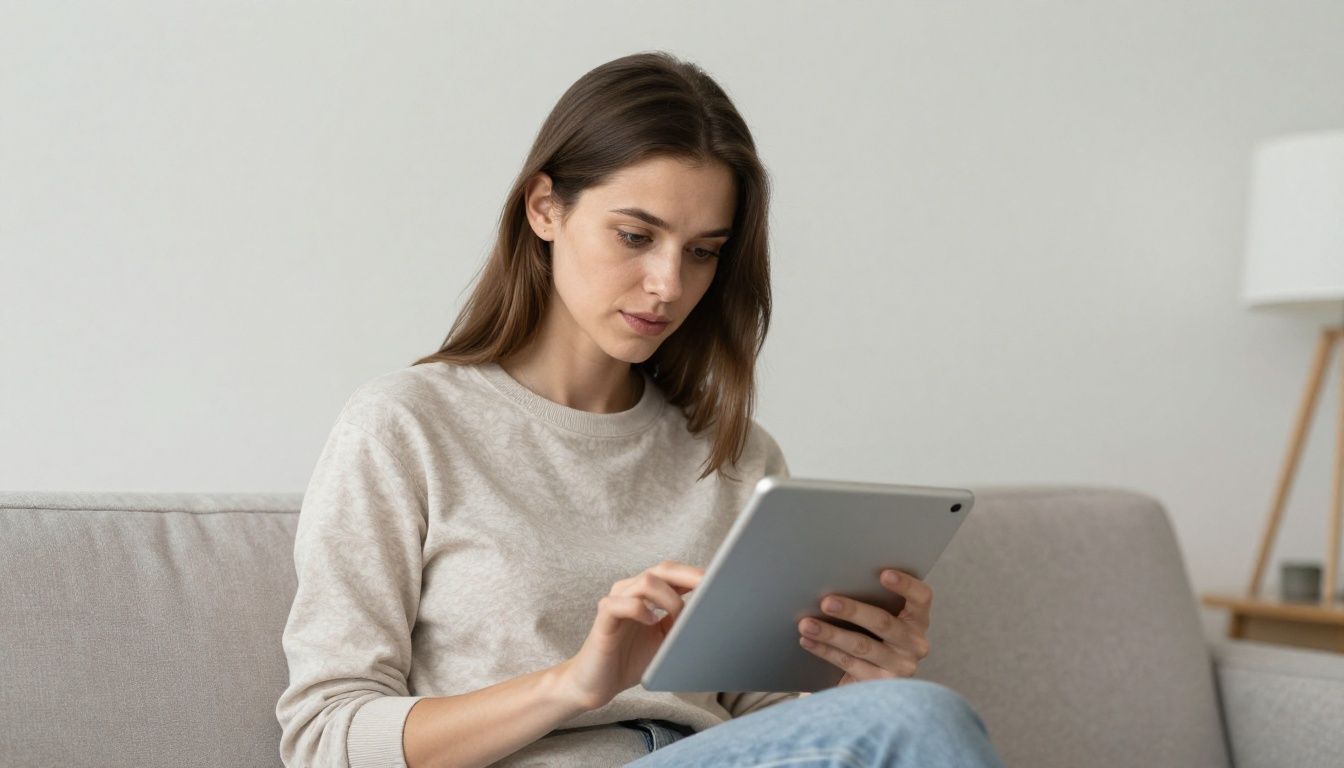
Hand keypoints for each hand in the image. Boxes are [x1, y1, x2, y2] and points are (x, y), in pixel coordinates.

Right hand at [558, 560, 703, 710]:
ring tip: (676, 617)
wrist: (598, 683)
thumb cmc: (631, 660)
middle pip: (662, 569)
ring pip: (645, 581)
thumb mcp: (665, 639)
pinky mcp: (603, 618)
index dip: (696, 574)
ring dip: (668, 598)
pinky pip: (620, 603)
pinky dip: (639, 609)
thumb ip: (681, 622)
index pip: (673, 573)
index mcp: (647, 594)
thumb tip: (709, 611)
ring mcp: (616, 601)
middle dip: (689, 576)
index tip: (721, 581)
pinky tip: (650, 621)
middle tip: (710, 586)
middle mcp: (631, 590)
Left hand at [796, 569, 931, 685]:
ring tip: (807, 624)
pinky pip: (849, 663)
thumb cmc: (876, 637)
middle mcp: (915, 643)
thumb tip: (836, 582)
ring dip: (831, 633)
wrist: (878, 685)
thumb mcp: (882, 620)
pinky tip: (808, 641)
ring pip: (862, 646)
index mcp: (918, 619)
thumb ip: (872, 602)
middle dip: (852, 611)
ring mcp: (901, 666)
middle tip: (826, 602)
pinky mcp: (882, 683)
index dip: (906, 585)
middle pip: (883, 622)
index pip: (922, 598)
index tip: (884, 574)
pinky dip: (825, 650)